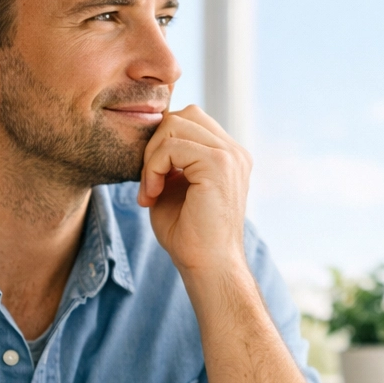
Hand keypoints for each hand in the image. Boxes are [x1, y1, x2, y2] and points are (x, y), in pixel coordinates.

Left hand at [137, 105, 250, 274]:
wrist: (208, 267)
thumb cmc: (189, 235)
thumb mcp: (174, 186)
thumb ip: (169, 159)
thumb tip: (150, 132)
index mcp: (228, 155)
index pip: (190, 120)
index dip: (162, 143)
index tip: (152, 181)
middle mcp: (234, 151)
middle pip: (182, 115)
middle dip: (155, 144)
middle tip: (148, 182)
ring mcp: (230, 155)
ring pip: (174, 124)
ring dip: (152, 157)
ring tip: (150, 190)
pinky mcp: (218, 164)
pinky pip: (171, 146)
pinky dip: (153, 168)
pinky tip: (153, 195)